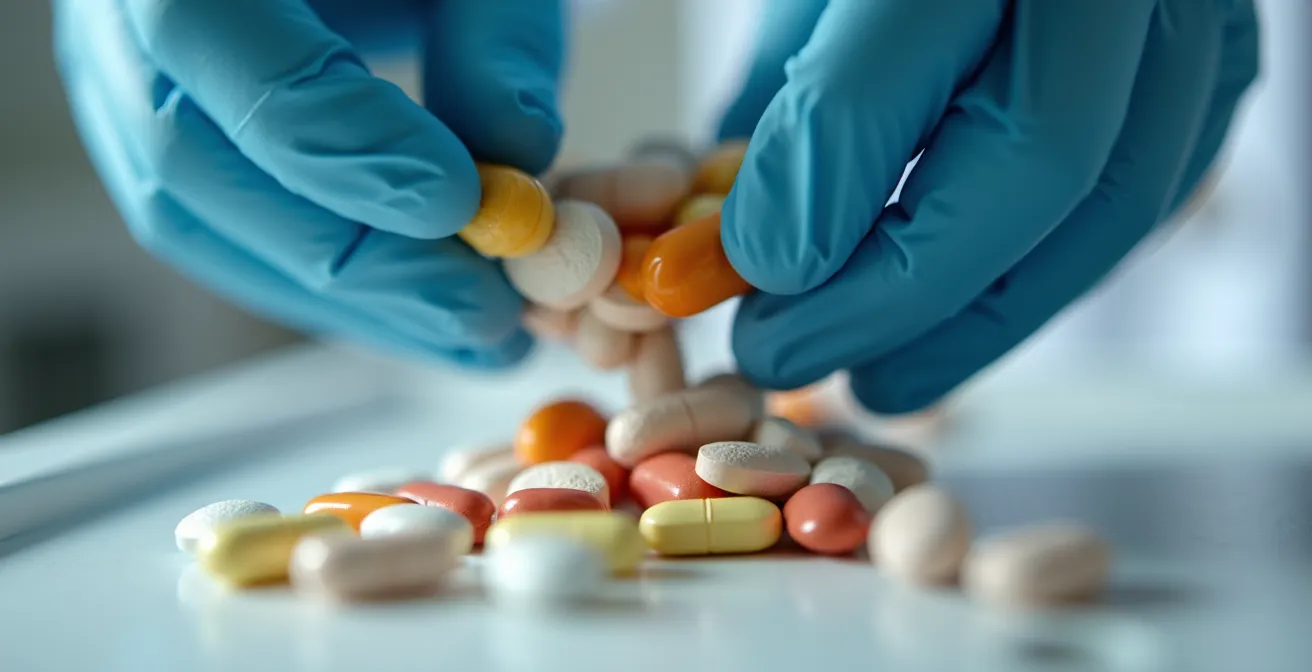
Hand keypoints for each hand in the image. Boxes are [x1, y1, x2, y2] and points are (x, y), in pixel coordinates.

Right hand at [53, 0, 565, 367]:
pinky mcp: (150, 146)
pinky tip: (416, 311)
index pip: (208, 37)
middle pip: (193, 164)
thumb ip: (495, 34)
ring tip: (470, 335)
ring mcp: (114, 87)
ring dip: (343, 298)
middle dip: (353, 259)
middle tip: (483, 310)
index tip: (460, 202)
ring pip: (198, 224)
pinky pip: (219, 237)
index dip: (335, 137)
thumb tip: (517, 159)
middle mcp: (108, 18)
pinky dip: (321, 286)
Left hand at [717, 0, 1258, 412]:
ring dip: (982, 317)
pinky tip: (965, 318)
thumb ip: (781, 98)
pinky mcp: (1219, 59)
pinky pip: (1151, 195)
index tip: (747, 279)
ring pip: (1114, 201)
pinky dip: (1050, 275)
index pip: (896, 66)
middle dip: (896, 291)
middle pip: (1036, 159)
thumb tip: (729, 246)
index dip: (812, 196)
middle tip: (787, 357)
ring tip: (874, 379)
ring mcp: (1190, 7)